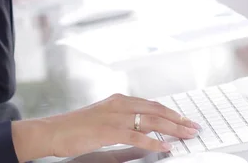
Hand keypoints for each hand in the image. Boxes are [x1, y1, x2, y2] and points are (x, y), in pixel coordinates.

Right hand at [12, 94, 200, 161]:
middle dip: (177, 118)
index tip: (185, 119)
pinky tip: (165, 147)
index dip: (170, 111)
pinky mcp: (108, 130)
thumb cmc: (75, 128)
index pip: (151, 103)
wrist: (53, 131)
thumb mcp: (103, 120)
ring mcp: (113, 116)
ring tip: (186, 135)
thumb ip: (123, 124)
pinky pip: (136, 136)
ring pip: (150, 120)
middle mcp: (117, 104)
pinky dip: (153, 142)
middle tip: (194, 127)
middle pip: (155, 109)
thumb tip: (145, 133)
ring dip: (172, 128)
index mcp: (116, 100)